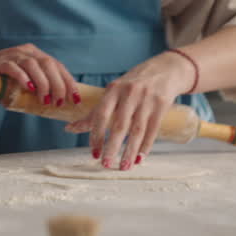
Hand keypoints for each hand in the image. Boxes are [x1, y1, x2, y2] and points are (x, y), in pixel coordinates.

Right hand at [0, 43, 79, 109]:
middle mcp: (27, 52)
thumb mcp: (22, 80)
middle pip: (49, 64)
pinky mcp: (0, 62)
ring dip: (43, 83)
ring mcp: (13, 55)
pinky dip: (23, 78)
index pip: (57, 66)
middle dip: (58, 84)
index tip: (75, 98)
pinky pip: (14, 68)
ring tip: (45, 99)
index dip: (68, 81)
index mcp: (35, 54)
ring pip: (34, 65)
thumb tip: (53, 105)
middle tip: (58, 102)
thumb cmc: (0, 78)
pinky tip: (28, 88)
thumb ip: (35, 87)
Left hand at [66, 51, 194, 169]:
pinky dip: (146, 145)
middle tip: (105, 165)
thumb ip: (96, 111)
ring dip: (130, 151)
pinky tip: (140, 157)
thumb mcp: (115, 91)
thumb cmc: (134, 83)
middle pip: (119, 125)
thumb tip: (70, 128)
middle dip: (112, 147)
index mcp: (114, 89)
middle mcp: (129, 93)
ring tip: (124, 167)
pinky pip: (152, 129)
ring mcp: (146, 99)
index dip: (96, 135)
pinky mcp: (162, 104)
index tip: (94, 153)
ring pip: (137, 130)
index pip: (101, 114)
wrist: (166, 68)